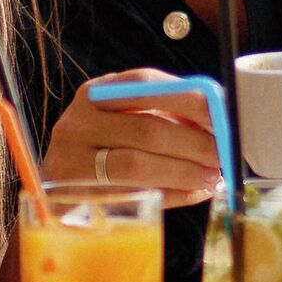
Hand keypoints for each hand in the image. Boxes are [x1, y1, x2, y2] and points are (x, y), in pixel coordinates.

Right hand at [43, 67, 225, 201]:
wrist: (58, 191)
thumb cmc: (104, 152)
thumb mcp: (123, 122)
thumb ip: (163, 116)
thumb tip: (217, 123)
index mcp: (96, 94)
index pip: (144, 83)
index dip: (187, 97)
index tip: (219, 112)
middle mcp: (78, 123)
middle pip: (146, 128)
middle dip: (193, 142)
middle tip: (222, 154)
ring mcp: (71, 162)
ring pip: (137, 165)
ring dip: (184, 171)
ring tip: (212, 177)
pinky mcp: (76, 198)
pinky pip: (132, 195)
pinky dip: (170, 195)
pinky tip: (193, 192)